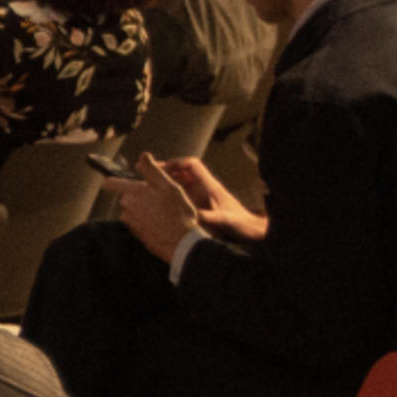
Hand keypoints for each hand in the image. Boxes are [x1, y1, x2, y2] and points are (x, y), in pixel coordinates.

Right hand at [106, 156, 259, 262]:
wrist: (253, 233)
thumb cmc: (242, 224)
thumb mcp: (224, 220)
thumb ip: (209, 217)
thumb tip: (192, 216)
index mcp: (210, 186)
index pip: (191, 165)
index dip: (176, 163)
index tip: (160, 168)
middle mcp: (205, 189)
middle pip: (182, 172)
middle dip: (164, 171)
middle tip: (143, 171)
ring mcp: (203, 198)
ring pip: (181, 185)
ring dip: (165, 183)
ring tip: (145, 186)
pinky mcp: (202, 208)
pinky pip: (182, 198)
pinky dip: (170, 197)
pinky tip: (158, 205)